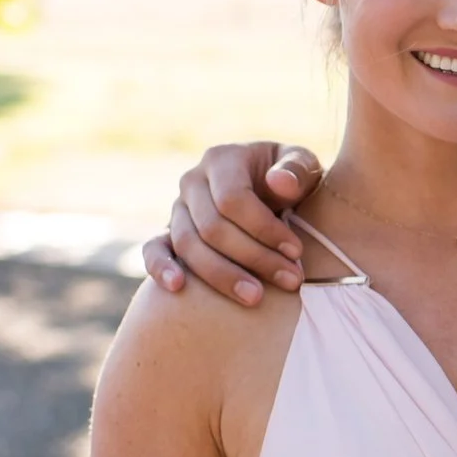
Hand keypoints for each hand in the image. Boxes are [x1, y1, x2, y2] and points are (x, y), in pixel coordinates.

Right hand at [143, 142, 324, 303]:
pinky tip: (177, 288)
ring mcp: (177, 208)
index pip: (233, 199)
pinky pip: (153, 249)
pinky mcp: (169, 233)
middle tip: (290, 280)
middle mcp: (193, 181)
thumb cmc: (291, 180)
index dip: (264, 228)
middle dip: (254, 258)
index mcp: (222, 159)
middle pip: (213, 227)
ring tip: (255, 298)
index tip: (296, 251)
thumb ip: (297, 170)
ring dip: (222, 275)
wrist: (273, 193)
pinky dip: (160, 267)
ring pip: (188, 245)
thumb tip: (279, 183)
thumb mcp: (302, 166)